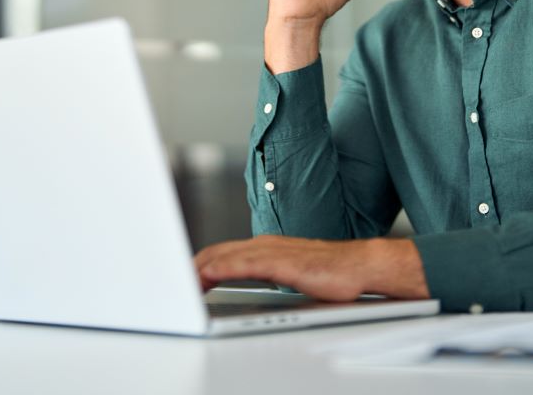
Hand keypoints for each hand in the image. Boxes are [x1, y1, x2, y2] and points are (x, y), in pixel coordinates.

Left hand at [193, 235, 428, 301]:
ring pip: (223, 256)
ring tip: (179, 284)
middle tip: (171, 285)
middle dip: (189, 267)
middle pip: (214, 252)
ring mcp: (271, 251)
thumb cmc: (331, 273)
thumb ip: (267, 276)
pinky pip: (242, 264)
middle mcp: (264, 245)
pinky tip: (206, 277)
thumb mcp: (290, 274)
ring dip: (197, 269)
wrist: (360, 267)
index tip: (180, 279)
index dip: (196, 265)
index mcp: (264, 247)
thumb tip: (244, 287)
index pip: (220, 253)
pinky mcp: (280, 262)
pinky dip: (220, 269)